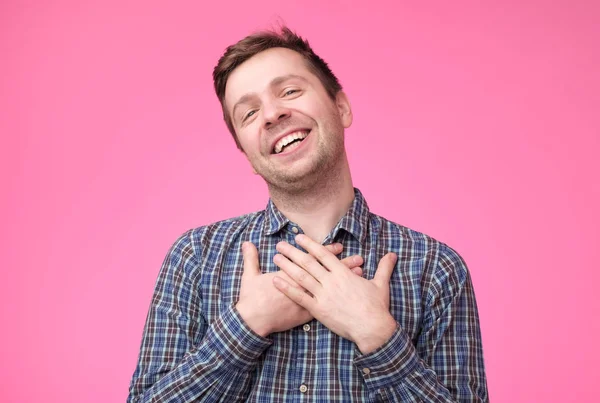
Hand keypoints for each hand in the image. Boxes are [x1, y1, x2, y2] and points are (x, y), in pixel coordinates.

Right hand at [235, 241, 363, 336]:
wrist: (254, 320)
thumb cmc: (252, 299)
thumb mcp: (250, 276)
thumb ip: (251, 258)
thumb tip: (247, 243)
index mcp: (292, 274)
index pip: (314, 260)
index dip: (327, 252)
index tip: (340, 246)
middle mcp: (302, 285)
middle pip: (328, 273)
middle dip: (344, 265)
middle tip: (359, 258)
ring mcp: (306, 300)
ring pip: (331, 289)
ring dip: (346, 280)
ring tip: (361, 274)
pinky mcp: (307, 314)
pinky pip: (327, 305)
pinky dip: (340, 298)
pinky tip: (350, 295)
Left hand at [272, 235, 397, 353]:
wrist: (372, 328)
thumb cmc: (377, 307)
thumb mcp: (380, 284)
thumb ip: (383, 267)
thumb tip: (392, 254)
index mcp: (344, 273)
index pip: (323, 254)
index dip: (310, 244)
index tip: (299, 237)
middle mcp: (331, 281)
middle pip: (308, 263)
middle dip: (293, 252)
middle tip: (280, 244)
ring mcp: (324, 295)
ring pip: (301, 277)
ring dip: (287, 266)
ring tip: (276, 257)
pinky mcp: (319, 310)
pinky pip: (300, 297)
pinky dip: (287, 288)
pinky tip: (275, 281)